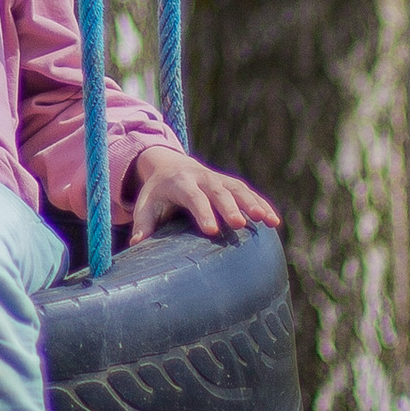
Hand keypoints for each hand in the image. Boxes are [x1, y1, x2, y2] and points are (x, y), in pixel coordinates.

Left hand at [129, 148, 279, 243]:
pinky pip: (249, 193)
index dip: (203, 212)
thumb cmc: (158, 193)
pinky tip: (273, 221)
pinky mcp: (231, 184)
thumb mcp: (146, 204)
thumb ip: (143, 223)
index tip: (211, 230)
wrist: (171, 166)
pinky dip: (262, 204)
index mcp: (181, 183)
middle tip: (238, 225)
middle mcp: (203, 178)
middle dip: (229, 207)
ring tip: (267, 221)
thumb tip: (136, 244)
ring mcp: (220, 180)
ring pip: (239, 190)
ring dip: (253, 204)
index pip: (193, 197)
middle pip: (219, 192)